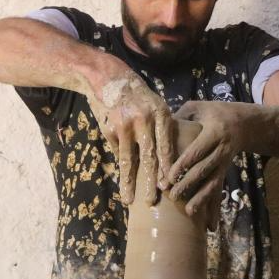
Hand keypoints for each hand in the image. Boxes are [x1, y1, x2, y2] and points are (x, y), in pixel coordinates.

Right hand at [87, 70, 175, 205]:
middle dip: (150, 181)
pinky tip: (123, 178)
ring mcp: (125, 125)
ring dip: (129, 182)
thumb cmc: (138, 96)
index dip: (168, 167)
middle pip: (149, 156)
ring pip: (128, 160)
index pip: (166, 145)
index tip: (169, 186)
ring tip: (129, 200)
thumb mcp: (155, 105)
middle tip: (151, 201)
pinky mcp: (109, 129)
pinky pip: (117, 152)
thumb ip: (162, 128)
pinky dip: (121, 164)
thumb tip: (168, 160)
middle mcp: (144, 120)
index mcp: (160, 114)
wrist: (108, 77)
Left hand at [166, 101, 243, 229]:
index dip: (183, 164)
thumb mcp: (200, 107)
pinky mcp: (223, 173)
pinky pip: (219, 192)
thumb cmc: (215, 112)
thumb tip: (159, 125)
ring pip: (213, 184)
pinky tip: (210, 227)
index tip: (169, 176)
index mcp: (214, 132)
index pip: (196, 151)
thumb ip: (181, 115)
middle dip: (188, 184)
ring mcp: (224, 164)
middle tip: (171, 195)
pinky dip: (215, 210)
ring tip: (189, 212)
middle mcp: (221, 150)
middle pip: (203, 170)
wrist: (245, 124)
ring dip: (202, 199)